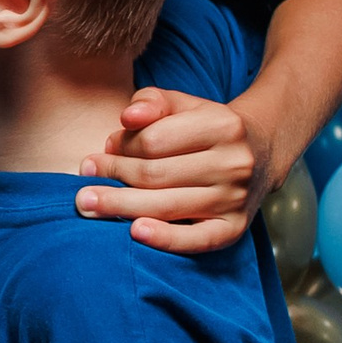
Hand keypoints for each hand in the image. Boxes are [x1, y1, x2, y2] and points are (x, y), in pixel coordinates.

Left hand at [74, 86, 274, 254]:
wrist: (259, 153)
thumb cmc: (205, 128)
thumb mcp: (183, 104)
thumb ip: (152, 101)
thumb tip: (128, 118)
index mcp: (222, 126)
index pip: (154, 140)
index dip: (121, 147)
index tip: (103, 150)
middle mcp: (234, 163)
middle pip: (156, 175)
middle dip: (113, 177)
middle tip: (83, 183)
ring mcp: (235, 198)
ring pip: (167, 206)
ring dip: (121, 206)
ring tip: (88, 204)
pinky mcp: (234, 229)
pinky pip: (196, 240)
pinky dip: (165, 239)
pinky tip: (135, 232)